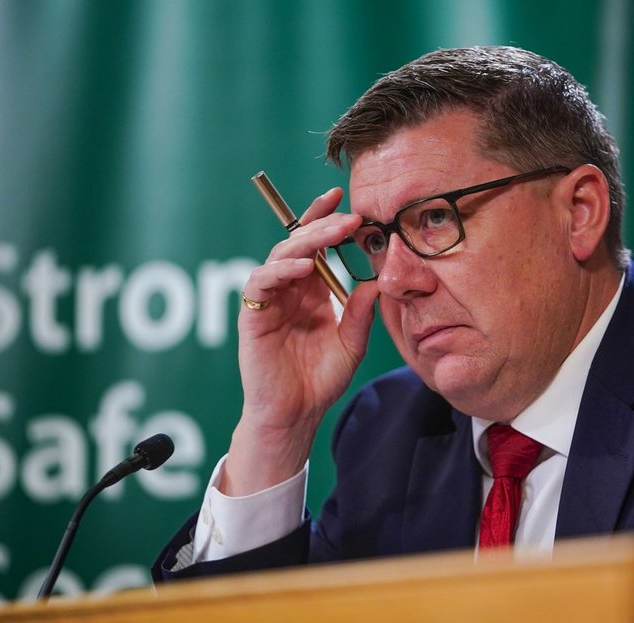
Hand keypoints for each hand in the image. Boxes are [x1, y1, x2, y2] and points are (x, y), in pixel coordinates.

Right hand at [222, 187, 378, 495]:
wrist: (296, 413)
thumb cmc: (320, 380)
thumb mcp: (353, 342)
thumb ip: (362, 311)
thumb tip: (380, 278)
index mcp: (313, 290)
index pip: (317, 245)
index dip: (327, 220)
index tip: (347, 201)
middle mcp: (290, 289)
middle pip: (300, 244)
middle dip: (323, 226)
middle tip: (347, 217)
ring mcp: (270, 299)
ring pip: (280, 256)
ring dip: (304, 243)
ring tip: (329, 236)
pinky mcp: (253, 314)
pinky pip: (261, 282)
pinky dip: (280, 270)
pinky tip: (302, 267)